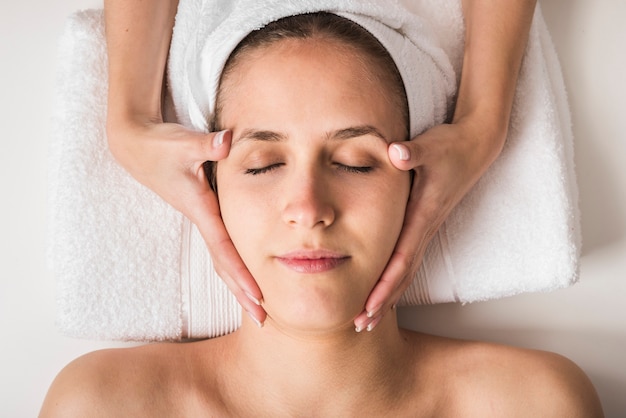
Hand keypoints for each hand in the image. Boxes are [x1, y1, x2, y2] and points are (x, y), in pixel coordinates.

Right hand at [107, 120, 266, 324]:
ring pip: (222, 258)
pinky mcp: (202, 211)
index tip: (258, 297)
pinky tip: (243, 274)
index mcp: (201, 209)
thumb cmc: (161, 144)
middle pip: (224, 264)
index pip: (224, 248)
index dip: (241, 273)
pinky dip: (233, 264)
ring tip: (257, 308)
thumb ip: (207, 145)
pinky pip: (221, 246)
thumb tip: (227, 142)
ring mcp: (201, 218)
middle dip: (241, 293)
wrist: (136, 145)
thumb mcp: (184, 143)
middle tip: (263, 320)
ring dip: (238, 283)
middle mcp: (201, 219)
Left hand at [353, 119, 504, 330]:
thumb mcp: (431, 146)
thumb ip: (412, 152)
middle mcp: (425, 228)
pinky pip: (409, 258)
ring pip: (407, 270)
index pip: (401, 260)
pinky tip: (383, 287)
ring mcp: (426, 229)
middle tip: (361, 325)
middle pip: (403, 275)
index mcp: (422, 216)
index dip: (384, 286)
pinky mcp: (425, 223)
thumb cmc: (451, 146)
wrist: (476, 146)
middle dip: (383, 301)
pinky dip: (396, 277)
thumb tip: (396, 153)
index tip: (367, 308)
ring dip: (389, 295)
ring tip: (369, 317)